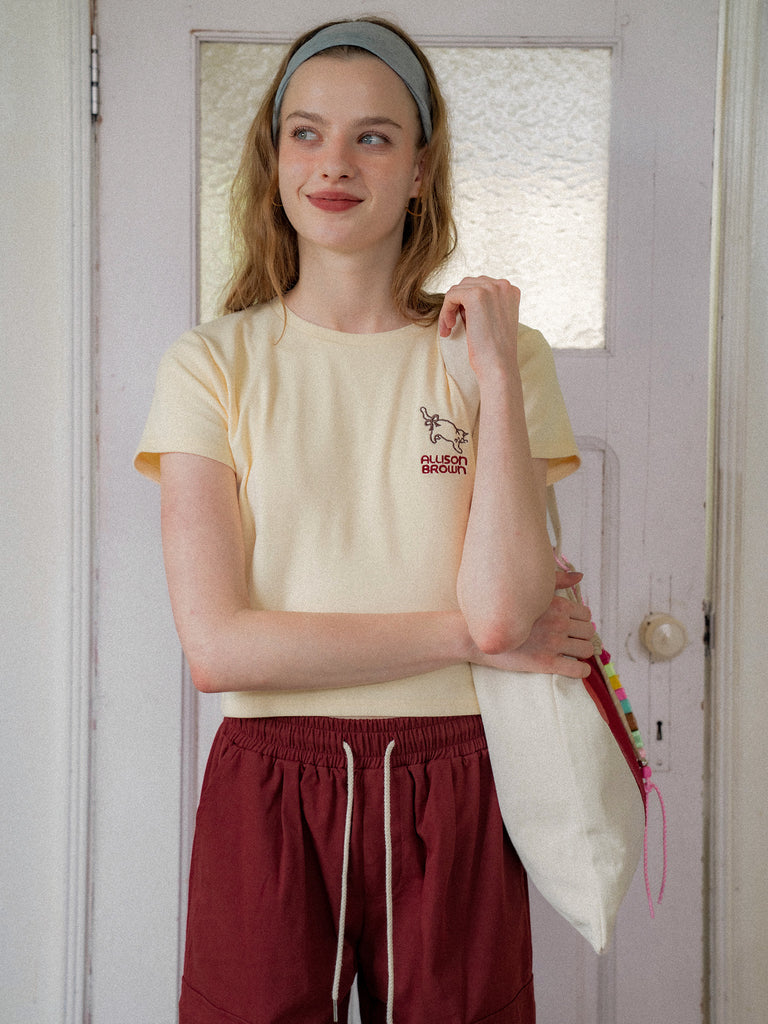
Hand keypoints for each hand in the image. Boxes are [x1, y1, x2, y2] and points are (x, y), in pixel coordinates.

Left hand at [438, 277, 519, 380]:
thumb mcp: (493, 321)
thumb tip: (459, 296)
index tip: (462, 323)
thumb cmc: (494, 351)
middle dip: (456, 305)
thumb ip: (483, 305)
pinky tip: (449, 328)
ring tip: (449, 329)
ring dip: (449, 309)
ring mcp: (491, 288)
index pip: (481, 286)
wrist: (498, 367)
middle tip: (451, 326)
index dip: (467, 305)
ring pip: (457, 290)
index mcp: (510, 291)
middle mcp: (503, 285)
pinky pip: (451, 295)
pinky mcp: (476, 295)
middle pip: (468, 284)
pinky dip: (445, 311)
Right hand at [474, 570, 594, 678]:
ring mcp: (553, 644)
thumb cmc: (503, 610)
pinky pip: (578, 671)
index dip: (580, 621)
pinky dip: (581, 672)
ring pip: (586, 650)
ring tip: (571, 654)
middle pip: (589, 632)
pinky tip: (575, 670)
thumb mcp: (530, 590)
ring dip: (582, 652)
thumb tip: (579, 575)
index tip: (572, 627)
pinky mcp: (546, 663)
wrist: (478, 635)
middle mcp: (558, 623)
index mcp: (557, 605)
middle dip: (582, 636)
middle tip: (572, 641)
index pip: (586, 615)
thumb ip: (557, 581)